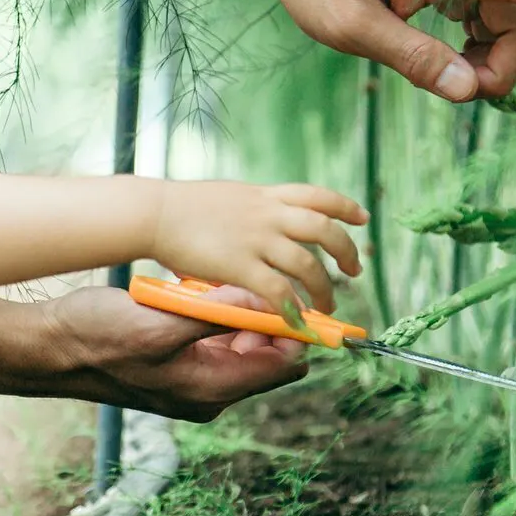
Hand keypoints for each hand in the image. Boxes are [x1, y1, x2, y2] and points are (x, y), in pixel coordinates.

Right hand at [35, 283, 308, 420]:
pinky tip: (192, 293)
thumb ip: (217, 314)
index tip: (290, 288)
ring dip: (238, 313)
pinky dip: (215, 316)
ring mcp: (195, 382)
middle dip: (266, 317)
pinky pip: (216, 341)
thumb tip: (265, 300)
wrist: (51, 349)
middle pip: (268, 354)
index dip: (296, 327)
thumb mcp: (160, 321)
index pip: (284, 364)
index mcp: (211, 390)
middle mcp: (210, 392)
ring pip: (243, 343)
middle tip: (244, 279)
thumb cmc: (98, 337)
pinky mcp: (179, 367)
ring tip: (211, 285)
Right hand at [151, 181, 364, 314]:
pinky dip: (294, 307)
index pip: (318, 196)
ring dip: (324, 289)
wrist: (153, 213)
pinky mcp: (241, 265)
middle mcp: (268, 214)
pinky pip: (279, 291)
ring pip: (309, 265)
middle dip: (346, 252)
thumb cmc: (182, 208)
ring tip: (327, 305)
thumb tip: (266, 219)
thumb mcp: (229, 197)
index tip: (363, 218)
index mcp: (265, 196)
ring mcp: (257, 239)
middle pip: (325, 230)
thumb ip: (253, 208)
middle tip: (354, 271)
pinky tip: (299, 319)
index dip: (345, 207)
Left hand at [249, 0, 515, 103]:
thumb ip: (412, 57)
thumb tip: (472, 91)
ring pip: (504, 18)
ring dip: (488, 56)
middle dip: (505, 65)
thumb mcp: (351, 26)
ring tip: (436, 73)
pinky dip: (472, 41)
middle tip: (455, 93)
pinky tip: (435, 52)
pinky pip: (483, 10)